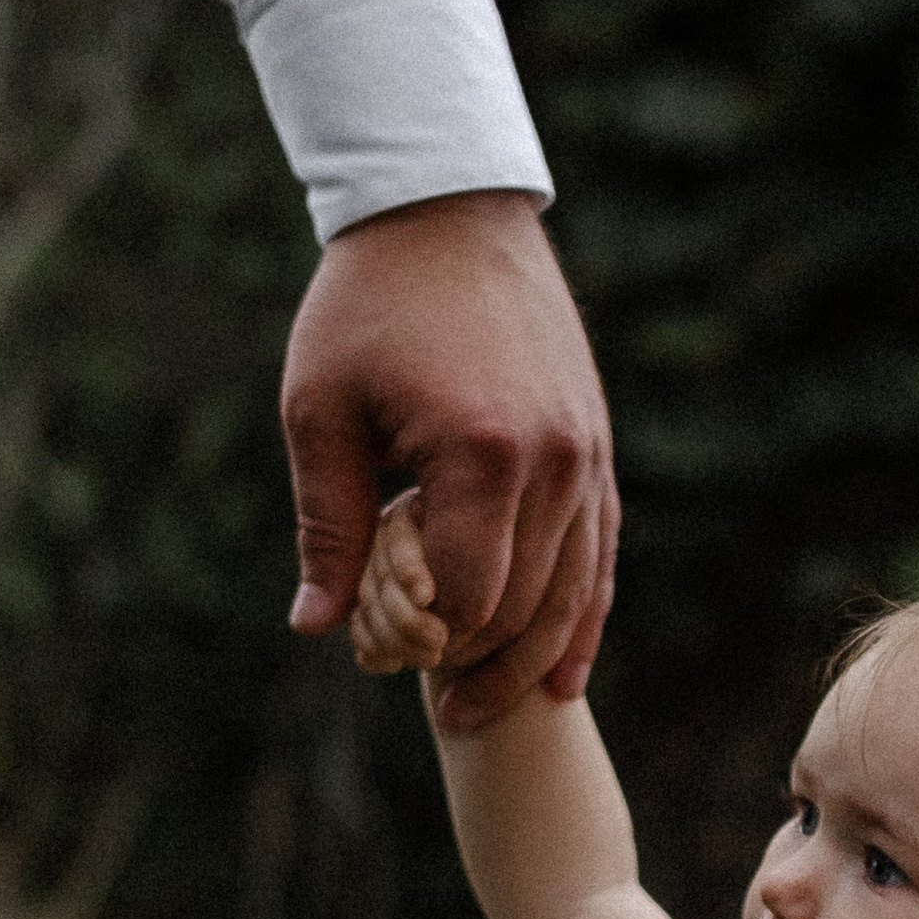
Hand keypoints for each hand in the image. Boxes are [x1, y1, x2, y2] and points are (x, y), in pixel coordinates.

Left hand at [282, 189, 617, 725]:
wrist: (448, 210)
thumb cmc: (367, 305)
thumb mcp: (321, 409)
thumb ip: (328, 524)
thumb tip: (318, 627)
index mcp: (482, 450)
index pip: (466, 594)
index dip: (422, 638)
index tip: (378, 650)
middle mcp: (555, 460)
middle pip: (524, 606)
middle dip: (474, 660)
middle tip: (430, 702)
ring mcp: (588, 455)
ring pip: (572, 593)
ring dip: (528, 661)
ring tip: (481, 708)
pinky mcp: (599, 448)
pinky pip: (600, 556)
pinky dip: (582, 620)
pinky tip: (563, 677)